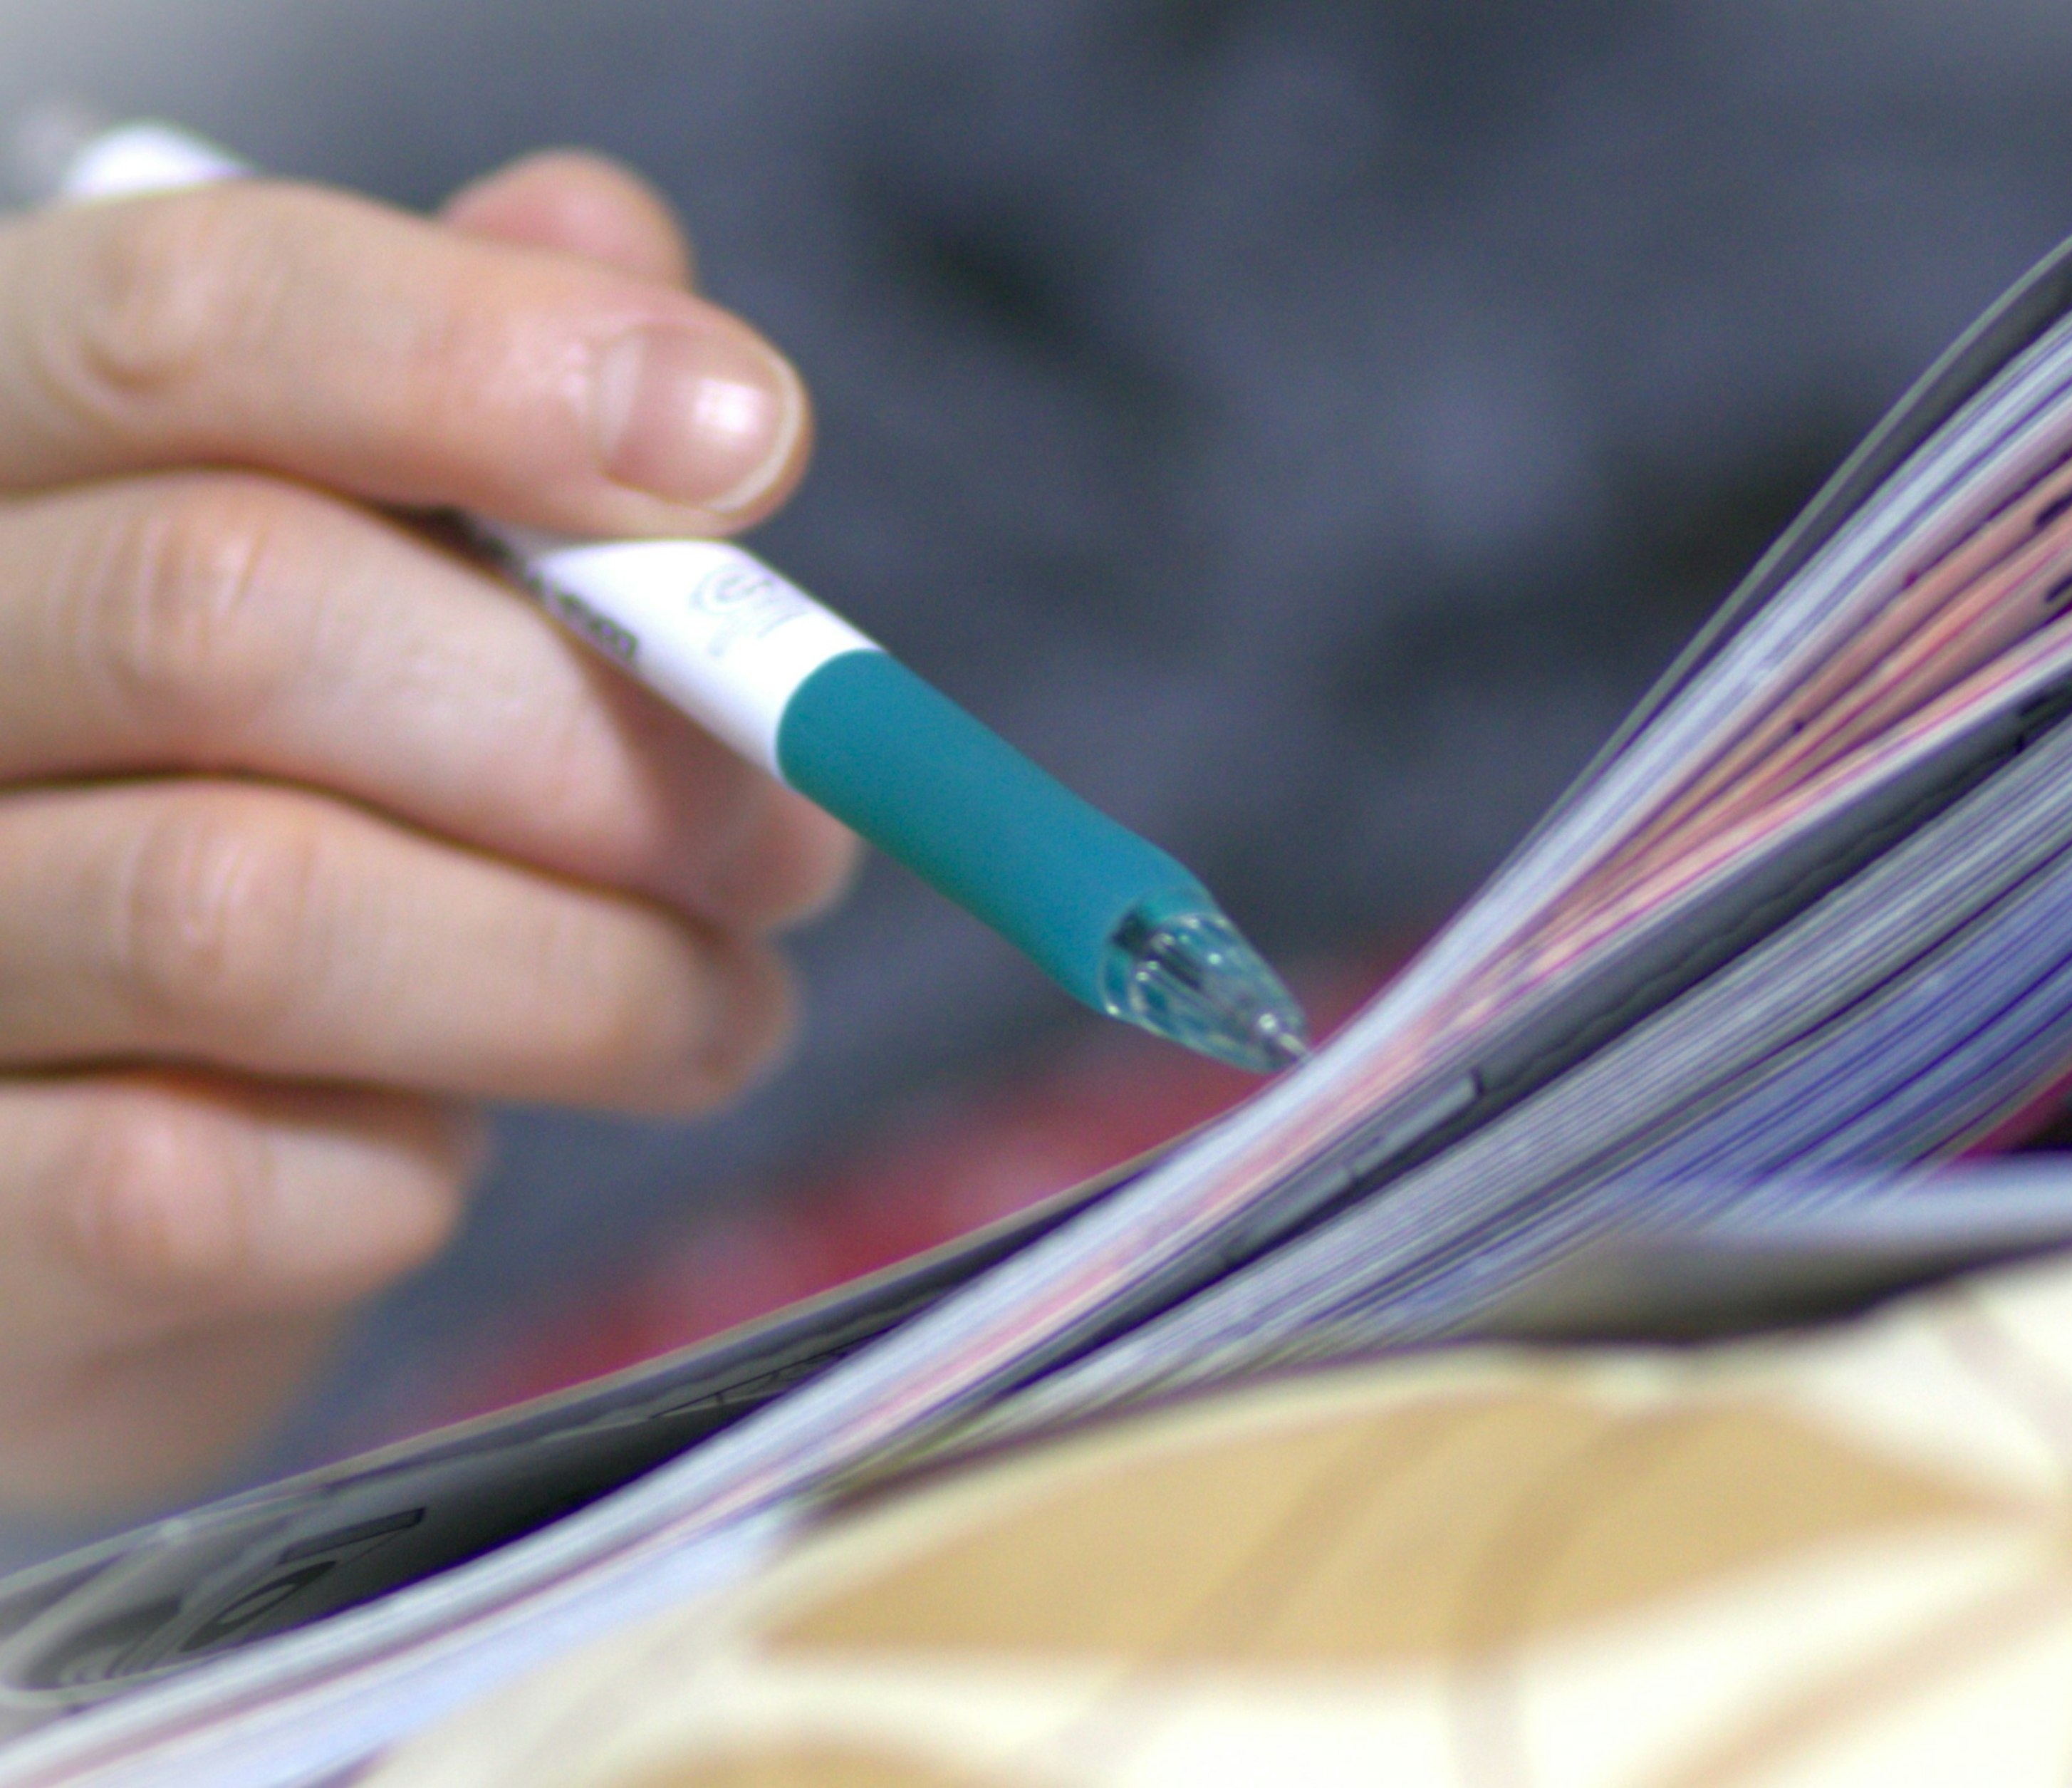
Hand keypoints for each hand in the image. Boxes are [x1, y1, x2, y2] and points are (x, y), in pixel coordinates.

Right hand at [0, 152, 858, 1515]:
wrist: (31, 1210)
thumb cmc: (189, 842)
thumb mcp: (312, 594)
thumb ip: (431, 412)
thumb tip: (611, 247)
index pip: (183, 320)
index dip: (487, 362)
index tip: (750, 439)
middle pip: (237, 607)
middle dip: (600, 742)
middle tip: (793, 844)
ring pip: (244, 908)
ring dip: (579, 975)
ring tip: (718, 1010)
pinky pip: (192, 1186)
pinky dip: (398, 1178)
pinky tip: (448, 1152)